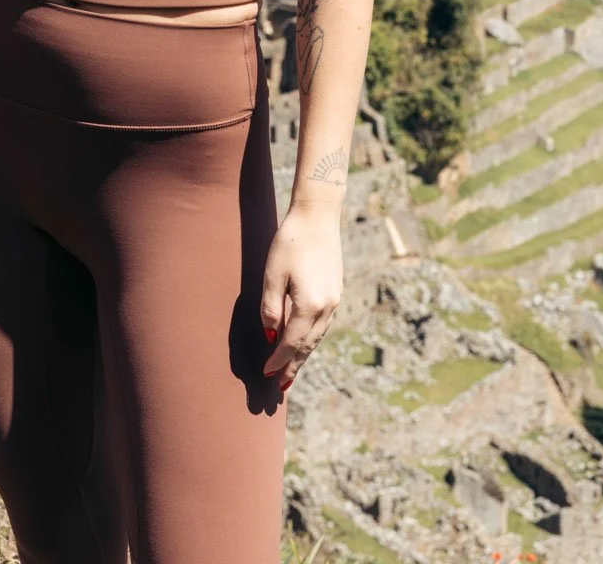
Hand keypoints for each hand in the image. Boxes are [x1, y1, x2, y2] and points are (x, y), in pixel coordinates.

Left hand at [260, 200, 343, 389]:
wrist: (318, 216)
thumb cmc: (290, 241)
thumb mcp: (272, 274)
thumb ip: (271, 308)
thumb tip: (271, 335)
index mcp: (309, 306)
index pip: (291, 343)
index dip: (278, 360)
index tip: (266, 374)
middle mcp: (326, 308)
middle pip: (307, 346)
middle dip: (293, 367)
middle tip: (282, 387)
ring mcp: (334, 300)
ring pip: (317, 337)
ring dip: (304, 356)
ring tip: (292, 371)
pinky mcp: (336, 291)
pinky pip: (323, 325)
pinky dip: (312, 338)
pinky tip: (304, 342)